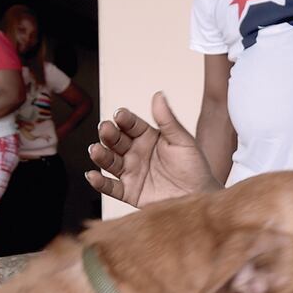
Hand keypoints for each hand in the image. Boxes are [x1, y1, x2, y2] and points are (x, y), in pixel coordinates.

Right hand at [86, 92, 218, 206]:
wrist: (200, 197)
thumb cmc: (195, 168)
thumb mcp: (183, 141)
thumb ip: (168, 121)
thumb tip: (158, 95)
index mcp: (148, 137)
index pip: (131, 124)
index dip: (124, 119)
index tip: (119, 115)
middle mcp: (136, 152)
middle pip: (116, 140)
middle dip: (108, 134)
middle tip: (105, 129)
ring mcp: (131, 172)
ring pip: (110, 161)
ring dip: (100, 155)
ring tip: (95, 150)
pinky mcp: (129, 192)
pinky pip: (111, 187)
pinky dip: (100, 183)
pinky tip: (93, 175)